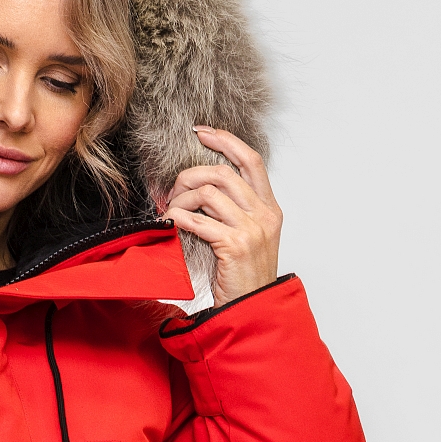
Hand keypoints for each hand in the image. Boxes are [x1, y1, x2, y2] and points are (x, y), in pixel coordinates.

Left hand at [163, 127, 282, 307]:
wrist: (252, 309)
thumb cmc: (242, 277)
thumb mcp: (245, 237)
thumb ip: (230, 210)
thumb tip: (198, 188)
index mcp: (269, 208)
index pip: (250, 160)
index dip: (226, 140)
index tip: (202, 133)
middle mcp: (264, 215)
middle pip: (222, 173)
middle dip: (190, 176)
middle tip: (174, 189)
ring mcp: (251, 229)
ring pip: (208, 193)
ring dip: (181, 200)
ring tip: (171, 212)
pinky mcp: (234, 245)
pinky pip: (198, 220)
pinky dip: (178, 218)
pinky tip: (171, 223)